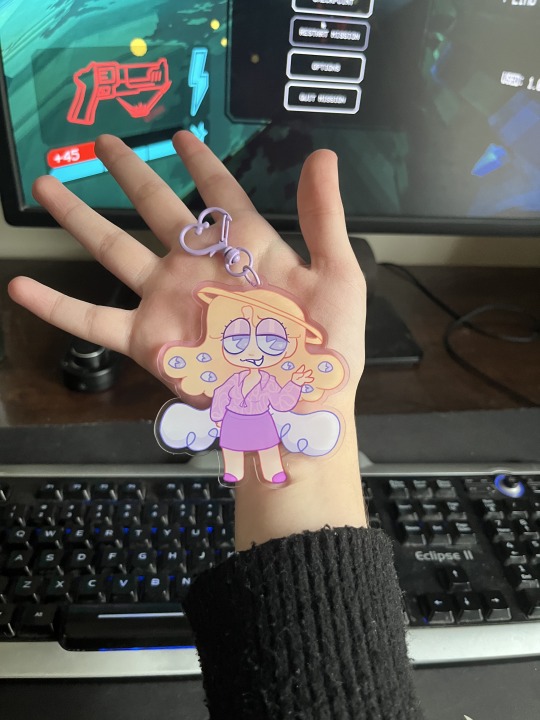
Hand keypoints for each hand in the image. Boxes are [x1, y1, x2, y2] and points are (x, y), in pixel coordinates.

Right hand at [8, 132, 367, 546]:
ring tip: (48, 186)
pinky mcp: (149, 341)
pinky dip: (57, 306)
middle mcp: (200, 270)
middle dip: (130, 175)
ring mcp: (169, 303)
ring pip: (114, 251)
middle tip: (104, 143)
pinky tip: (20, 286)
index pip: (220, 194)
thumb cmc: (327, 352)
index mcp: (246, 251)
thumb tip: (321, 156)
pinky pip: (93, 321)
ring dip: (80, 219)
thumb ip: (324, 217)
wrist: (300, 412)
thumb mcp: (337, 276)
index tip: (182, 136)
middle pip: (157, 209)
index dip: (202, 164)